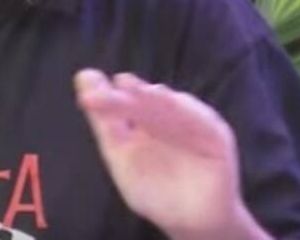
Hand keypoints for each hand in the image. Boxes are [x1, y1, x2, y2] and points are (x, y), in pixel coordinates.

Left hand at [74, 70, 265, 239]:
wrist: (191, 222)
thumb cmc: (154, 191)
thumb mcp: (122, 159)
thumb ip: (104, 124)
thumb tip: (83, 77)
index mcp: (140, 120)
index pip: (121, 103)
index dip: (106, 95)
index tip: (88, 80)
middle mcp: (165, 116)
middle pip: (145, 102)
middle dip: (130, 93)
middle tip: (117, 84)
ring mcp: (191, 123)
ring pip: (172, 107)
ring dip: (155, 97)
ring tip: (136, 89)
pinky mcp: (215, 135)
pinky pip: (202, 121)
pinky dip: (187, 111)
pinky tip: (170, 101)